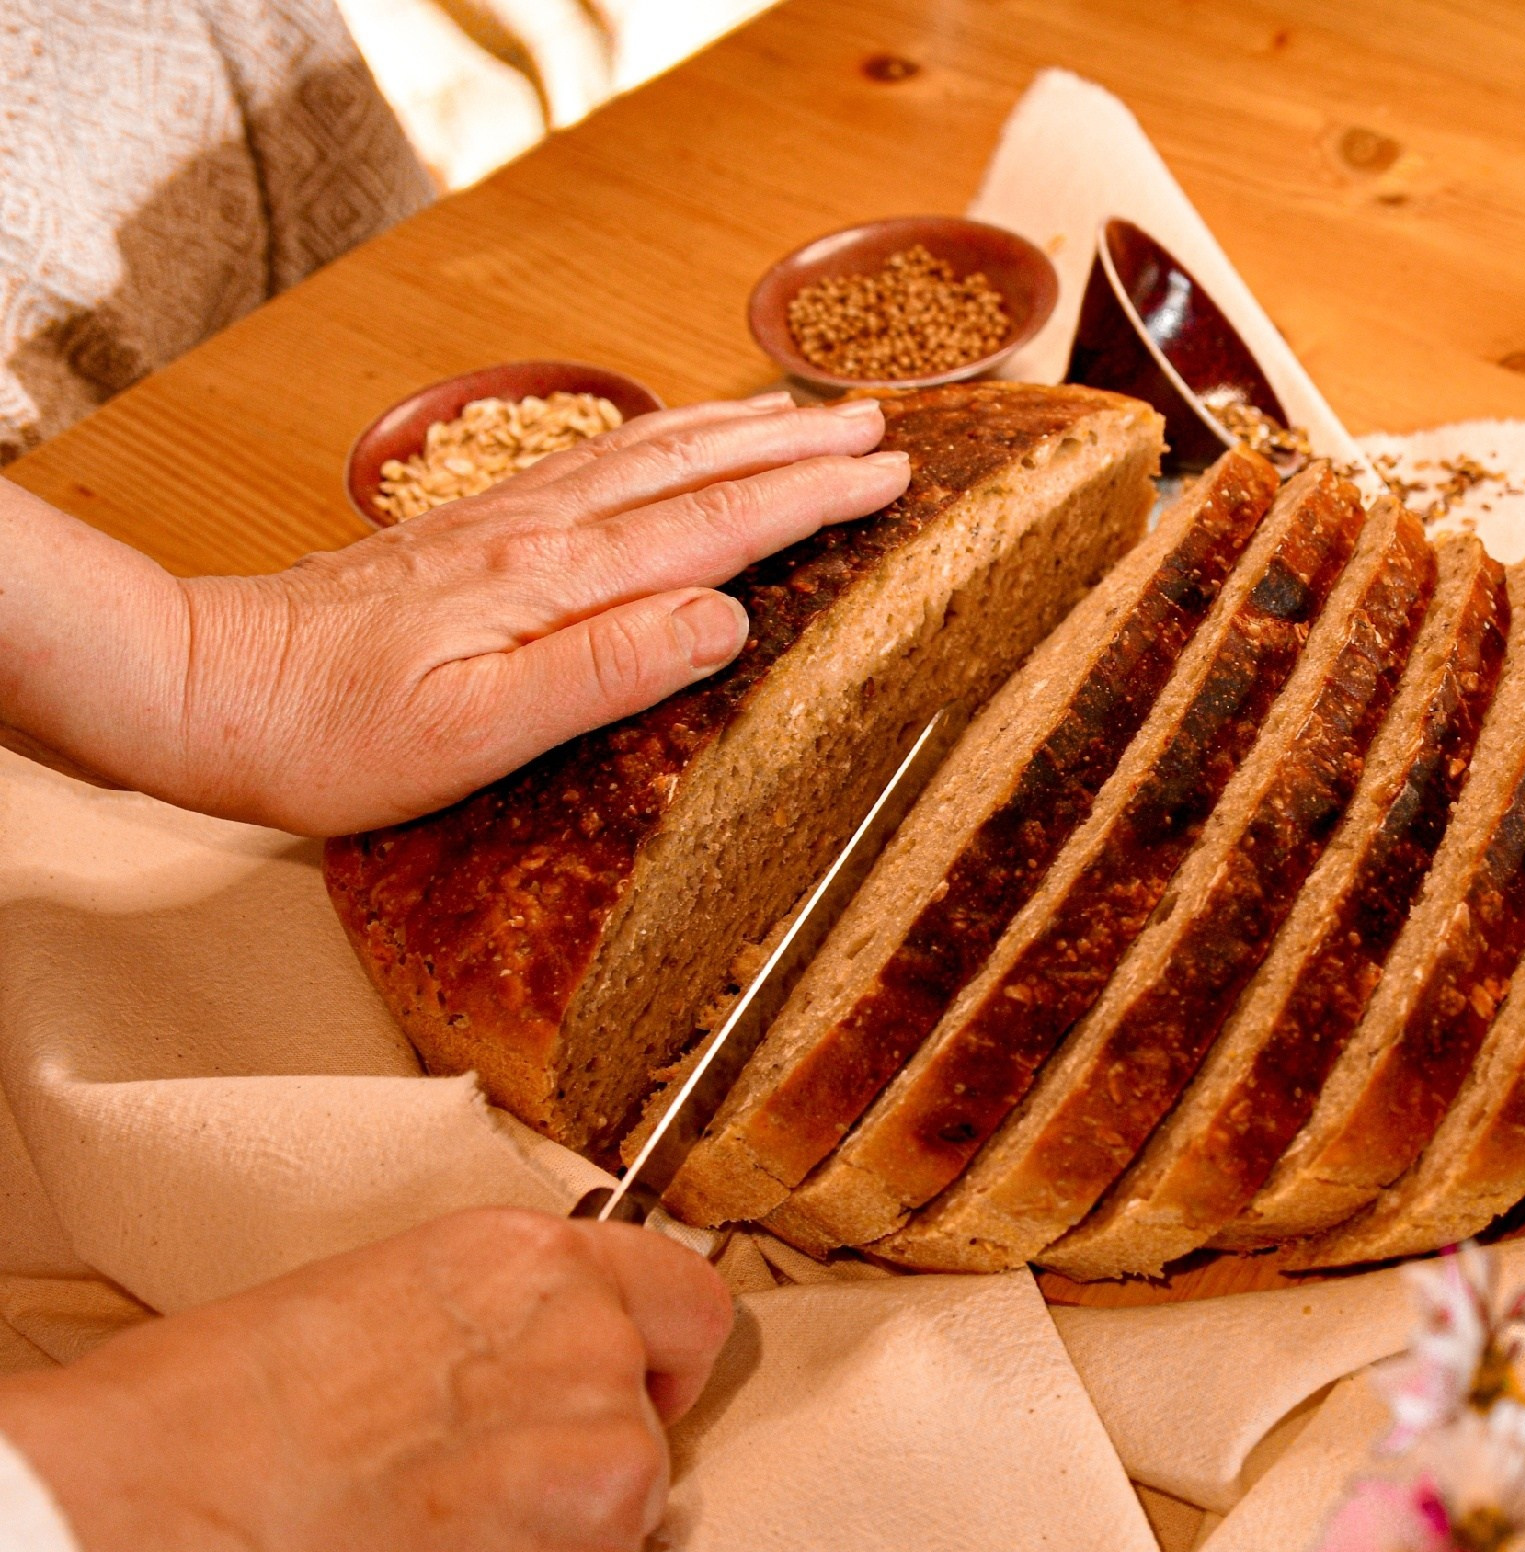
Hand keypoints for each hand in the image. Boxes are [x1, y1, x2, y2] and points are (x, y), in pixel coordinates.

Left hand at [0, 393, 908, 835]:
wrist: (207, 687)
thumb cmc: (336, 736)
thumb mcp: (475, 732)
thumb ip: (602, 670)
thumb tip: (722, 618)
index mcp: (556, 582)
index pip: (715, 524)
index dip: (810, 497)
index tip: (889, 472)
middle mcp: (538, 534)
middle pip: (693, 470)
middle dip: (795, 446)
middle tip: (880, 422)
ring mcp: (500, 523)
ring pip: (645, 452)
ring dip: (734, 430)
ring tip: (802, 413)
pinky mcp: (467, 532)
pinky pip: (592, 463)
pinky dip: (657, 439)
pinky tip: (670, 440)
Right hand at [0, 1209, 733, 1551]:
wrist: (163, 1540)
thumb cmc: (202, 1426)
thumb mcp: (361, 1314)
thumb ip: (473, 1344)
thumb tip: (475, 1395)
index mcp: (536, 1270)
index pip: (685, 1302)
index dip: (663, 1361)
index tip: (638, 1394)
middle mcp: (595, 1363)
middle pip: (636, 1441)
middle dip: (564, 1485)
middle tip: (452, 1517)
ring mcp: (601, 1485)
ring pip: (606, 1544)